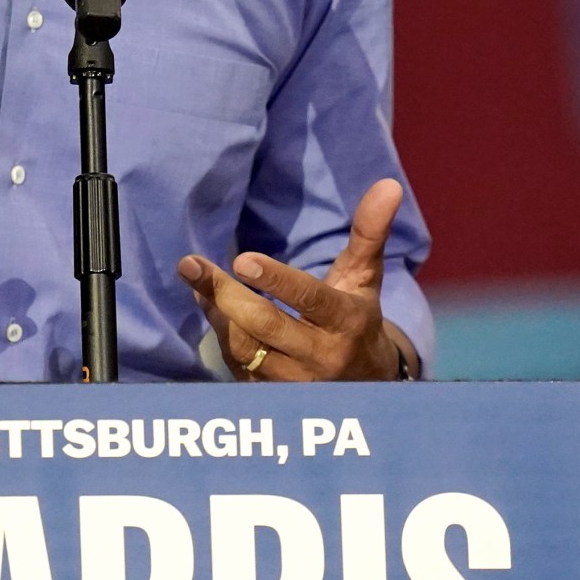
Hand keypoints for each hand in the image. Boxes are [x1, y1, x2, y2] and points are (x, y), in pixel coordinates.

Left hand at [178, 179, 408, 380]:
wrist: (362, 384)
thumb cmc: (357, 317)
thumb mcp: (365, 276)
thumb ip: (369, 232)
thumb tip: (388, 184)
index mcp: (347, 322)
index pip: (310, 300)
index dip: (277, 281)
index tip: (242, 260)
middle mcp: (320, 356)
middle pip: (265, 326)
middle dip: (226, 295)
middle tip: (192, 265)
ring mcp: (294, 382)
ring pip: (243, 347)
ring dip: (215, 311)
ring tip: (197, 277)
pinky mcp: (270, 395)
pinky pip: (235, 364)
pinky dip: (218, 330)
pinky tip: (207, 302)